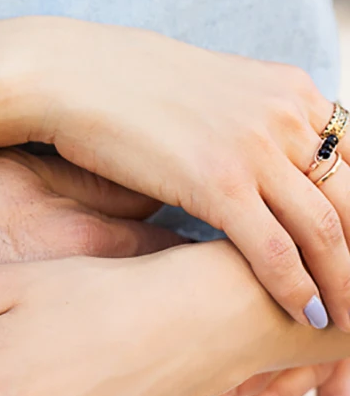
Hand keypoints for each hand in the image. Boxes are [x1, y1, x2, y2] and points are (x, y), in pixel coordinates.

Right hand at [0, 18, 348, 330]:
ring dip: (345, 283)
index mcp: (289, 91)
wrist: (72, 74)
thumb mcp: (206, 97)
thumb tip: (249, 172)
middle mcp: (286, 114)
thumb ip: (244, 129)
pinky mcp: (217, 180)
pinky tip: (307, 314)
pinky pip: (273, 246)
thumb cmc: (126, 90)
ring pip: (326, 228)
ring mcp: (255, 147)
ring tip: (348, 322)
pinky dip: (297, 286)